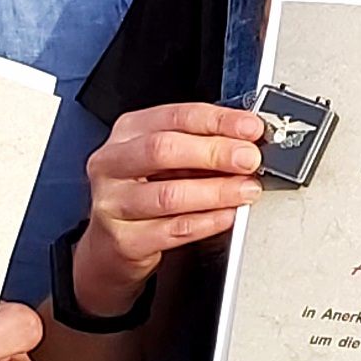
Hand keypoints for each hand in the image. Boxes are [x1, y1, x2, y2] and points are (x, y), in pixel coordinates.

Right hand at [75, 104, 262, 316]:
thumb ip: (199, 147)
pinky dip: (207, 222)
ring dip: (216, 191)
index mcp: (127, 132)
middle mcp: (112, 163)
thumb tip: (246, 142)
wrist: (110, 244)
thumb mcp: (164, 161)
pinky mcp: (123, 239)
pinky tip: (227, 215)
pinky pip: (173, 230)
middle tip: (249, 159)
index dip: (218, 120)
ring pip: (169, 194)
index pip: (175, 116)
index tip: (250, 129)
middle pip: (164, 150)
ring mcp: (113, 202)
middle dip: (215, 152)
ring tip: (245, 190)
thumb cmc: (143, 193)